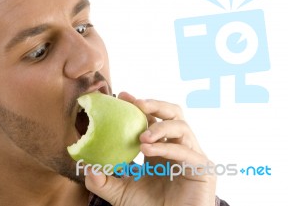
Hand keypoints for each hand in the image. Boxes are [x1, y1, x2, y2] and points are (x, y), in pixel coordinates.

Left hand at [85, 92, 216, 205]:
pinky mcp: (203, 168)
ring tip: (141, 137)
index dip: (140, 105)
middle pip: (173, 113)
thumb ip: (103, 180)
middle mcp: (178, 147)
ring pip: (182, 127)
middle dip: (155, 104)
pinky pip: (186, 151)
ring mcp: (192, 156)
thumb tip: (85, 165)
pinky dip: (166, 147)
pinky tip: (148, 150)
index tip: (123, 96)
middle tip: (137, 104)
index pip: (153, 118)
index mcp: (160, 148)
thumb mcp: (120, 193)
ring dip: (160, 127)